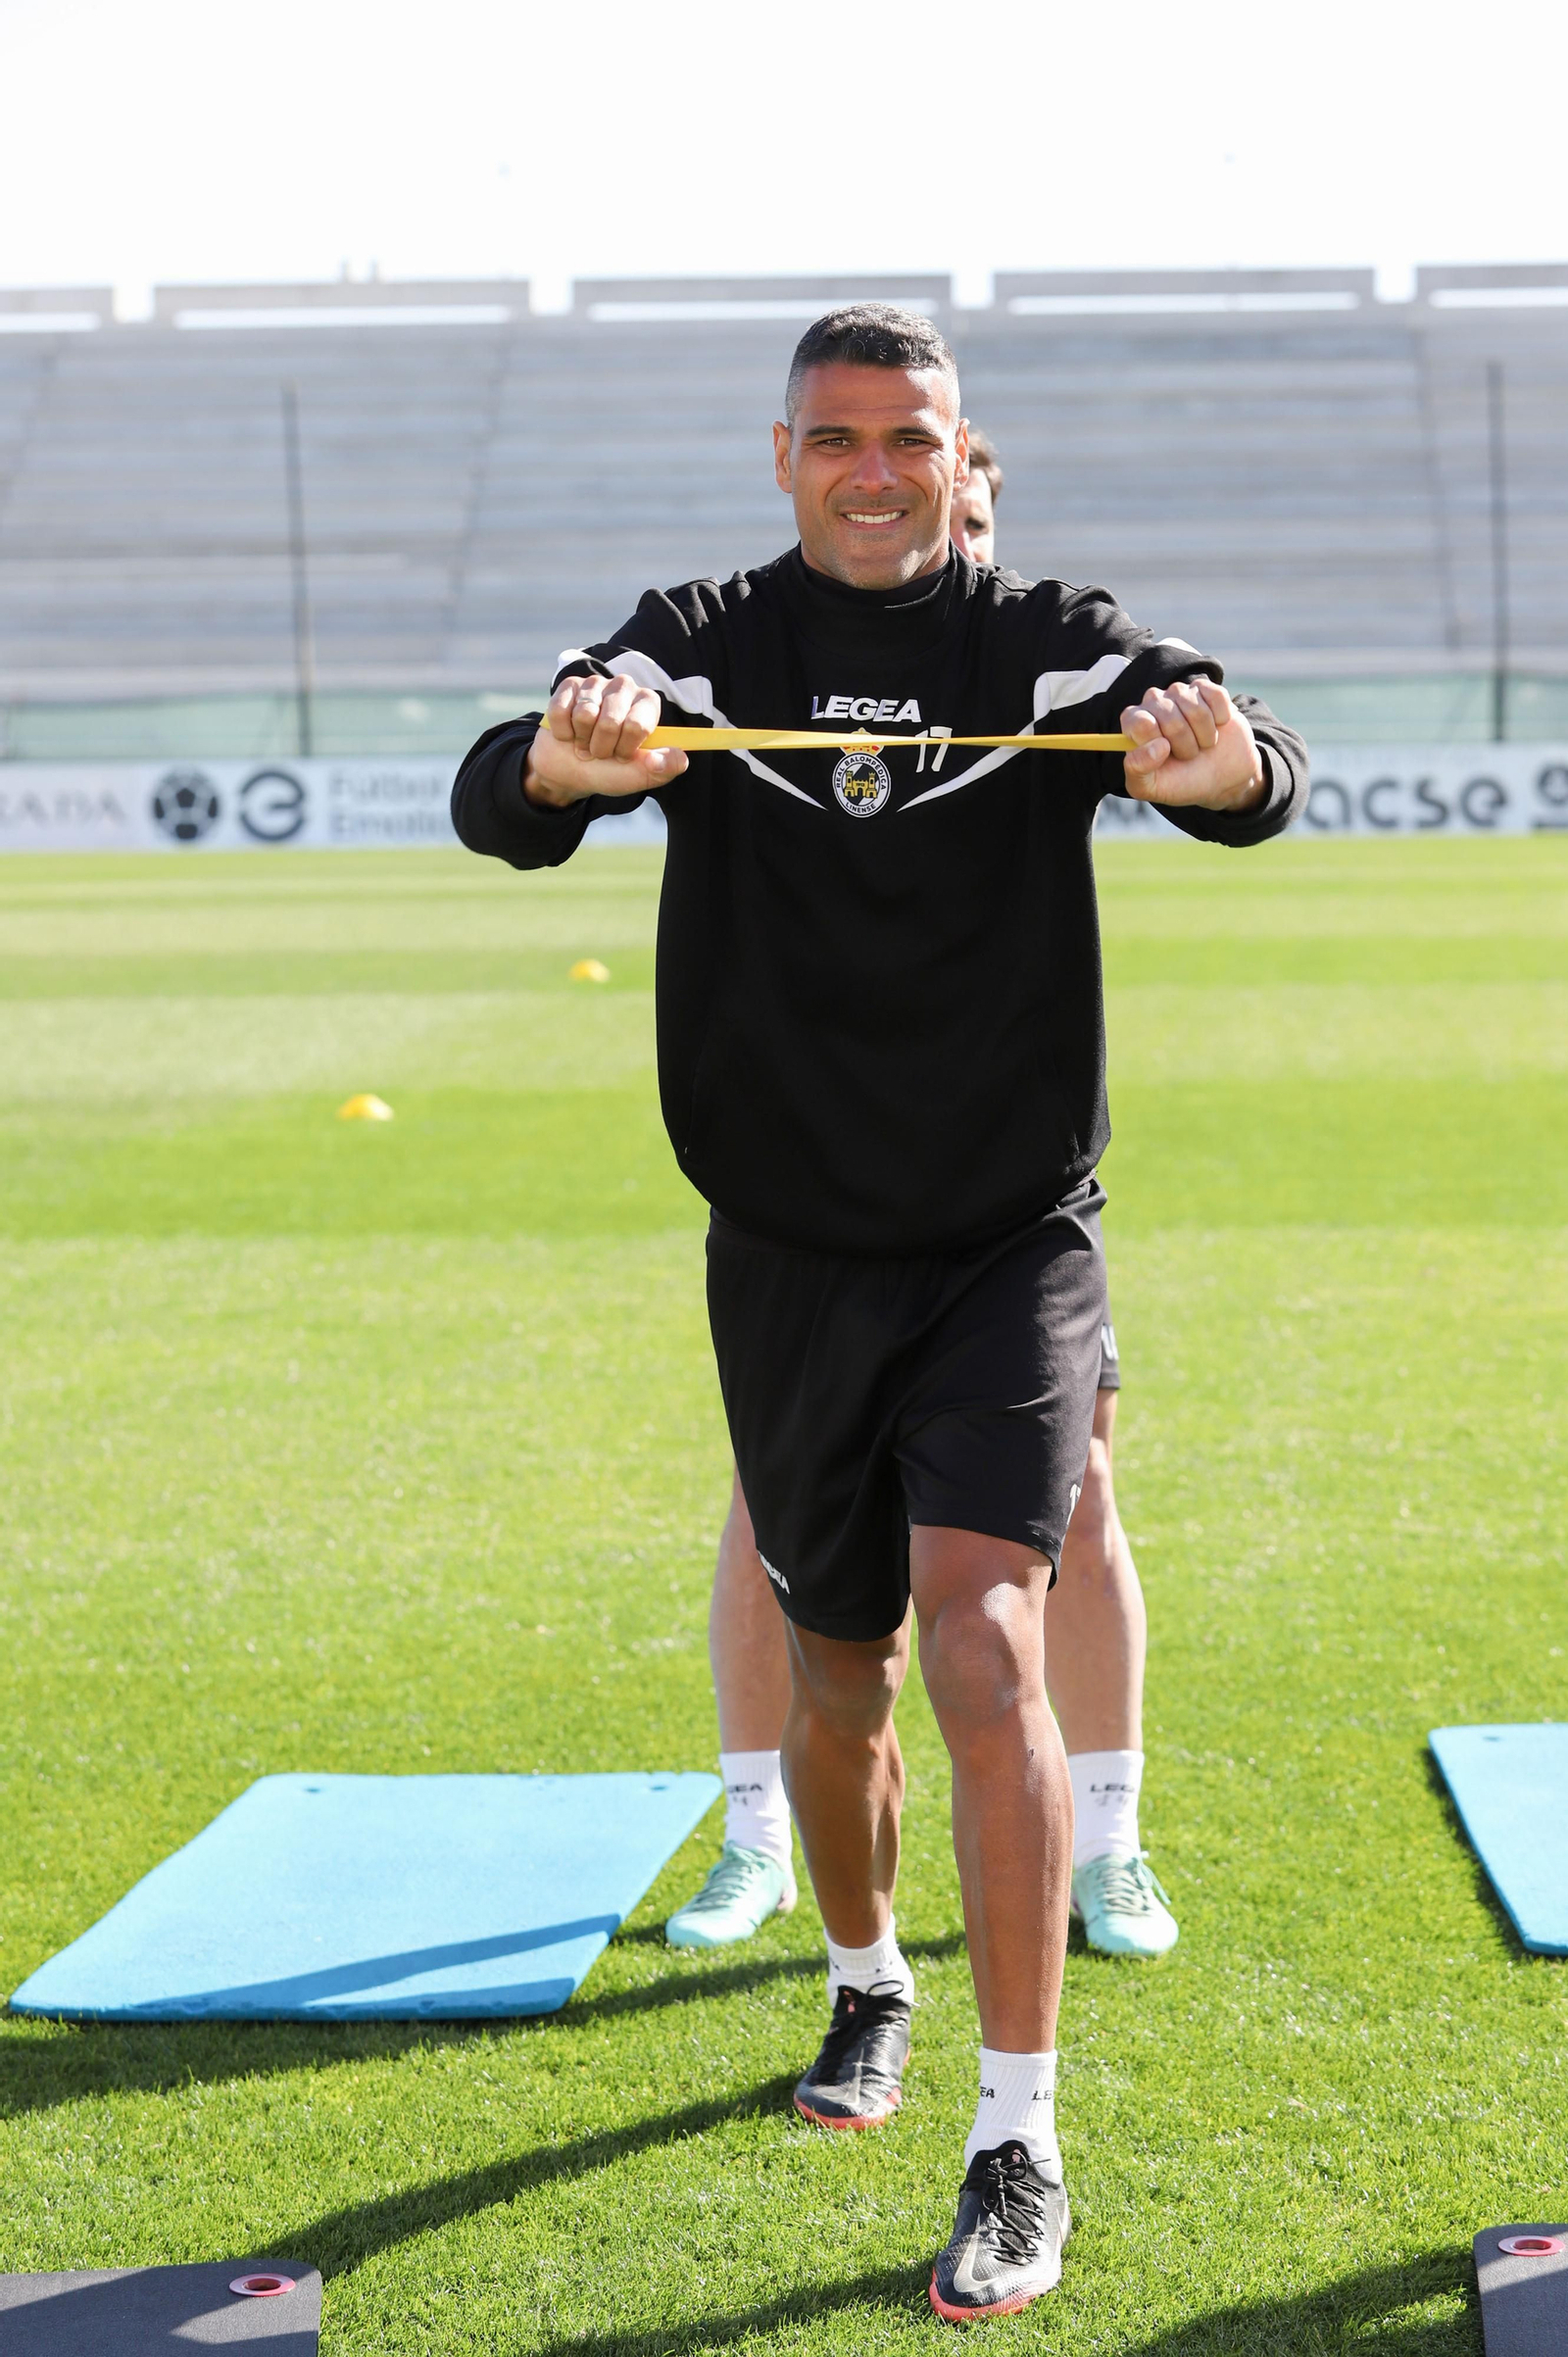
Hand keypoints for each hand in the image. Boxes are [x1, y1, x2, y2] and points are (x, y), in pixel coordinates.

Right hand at [524, 672, 688, 807]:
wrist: (569, 772)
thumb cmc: (609, 771)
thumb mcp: (638, 776)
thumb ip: (662, 769)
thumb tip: (681, 759)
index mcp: (648, 704)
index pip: (637, 725)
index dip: (626, 748)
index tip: (623, 756)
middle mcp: (625, 687)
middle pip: (610, 721)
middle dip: (601, 746)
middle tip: (601, 751)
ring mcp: (596, 683)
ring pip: (584, 715)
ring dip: (582, 739)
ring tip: (585, 741)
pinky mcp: (568, 685)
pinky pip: (561, 711)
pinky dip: (563, 731)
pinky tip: (569, 732)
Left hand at [1120, 679, 1264, 811]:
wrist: (1220, 776)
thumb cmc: (1180, 780)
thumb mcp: (1150, 787)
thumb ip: (1137, 770)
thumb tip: (1157, 746)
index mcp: (1134, 723)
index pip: (1139, 722)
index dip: (1157, 741)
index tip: (1166, 752)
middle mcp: (1153, 702)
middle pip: (1170, 717)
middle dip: (1185, 744)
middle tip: (1187, 754)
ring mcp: (1180, 692)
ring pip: (1196, 710)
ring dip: (1205, 735)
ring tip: (1201, 743)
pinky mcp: (1205, 688)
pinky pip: (1216, 697)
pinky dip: (1221, 718)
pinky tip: (1216, 725)